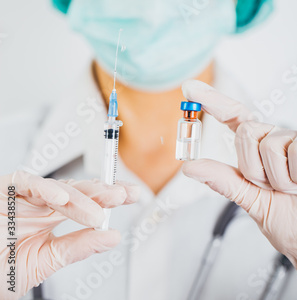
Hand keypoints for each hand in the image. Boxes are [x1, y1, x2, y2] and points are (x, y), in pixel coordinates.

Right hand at [0, 171, 139, 298]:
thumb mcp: (44, 262)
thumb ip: (77, 247)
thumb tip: (113, 237)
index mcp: (52, 217)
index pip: (87, 202)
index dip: (110, 196)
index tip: (135, 195)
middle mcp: (41, 203)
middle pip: (78, 189)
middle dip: (103, 190)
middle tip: (127, 194)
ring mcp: (23, 196)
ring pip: (56, 186)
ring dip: (79, 196)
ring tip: (98, 210)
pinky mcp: (3, 190)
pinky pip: (24, 182)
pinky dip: (42, 187)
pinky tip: (61, 197)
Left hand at [181, 80, 296, 299]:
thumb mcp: (254, 203)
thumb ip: (224, 181)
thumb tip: (190, 167)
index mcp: (260, 154)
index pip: (234, 119)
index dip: (213, 101)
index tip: (190, 88)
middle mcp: (278, 142)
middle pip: (245, 131)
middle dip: (253, 169)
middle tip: (273, 189)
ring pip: (268, 144)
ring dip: (280, 180)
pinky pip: (295, 151)